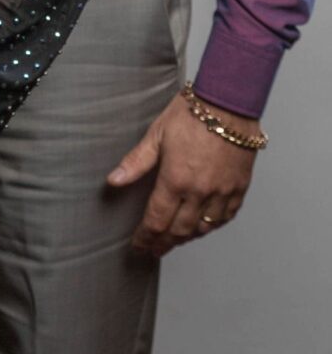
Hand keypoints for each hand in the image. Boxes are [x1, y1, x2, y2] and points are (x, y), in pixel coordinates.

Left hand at [107, 92, 257, 256]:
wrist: (229, 103)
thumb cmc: (191, 113)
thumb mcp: (157, 134)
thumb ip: (136, 162)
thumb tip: (113, 181)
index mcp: (176, 179)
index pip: (157, 220)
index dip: (145, 237)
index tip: (138, 247)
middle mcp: (200, 191)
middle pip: (179, 230)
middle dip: (163, 243)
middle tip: (153, 250)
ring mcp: (222, 192)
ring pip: (203, 228)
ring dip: (186, 238)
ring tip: (173, 241)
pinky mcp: (239, 188)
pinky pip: (225, 217)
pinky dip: (212, 226)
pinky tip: (203, 227)